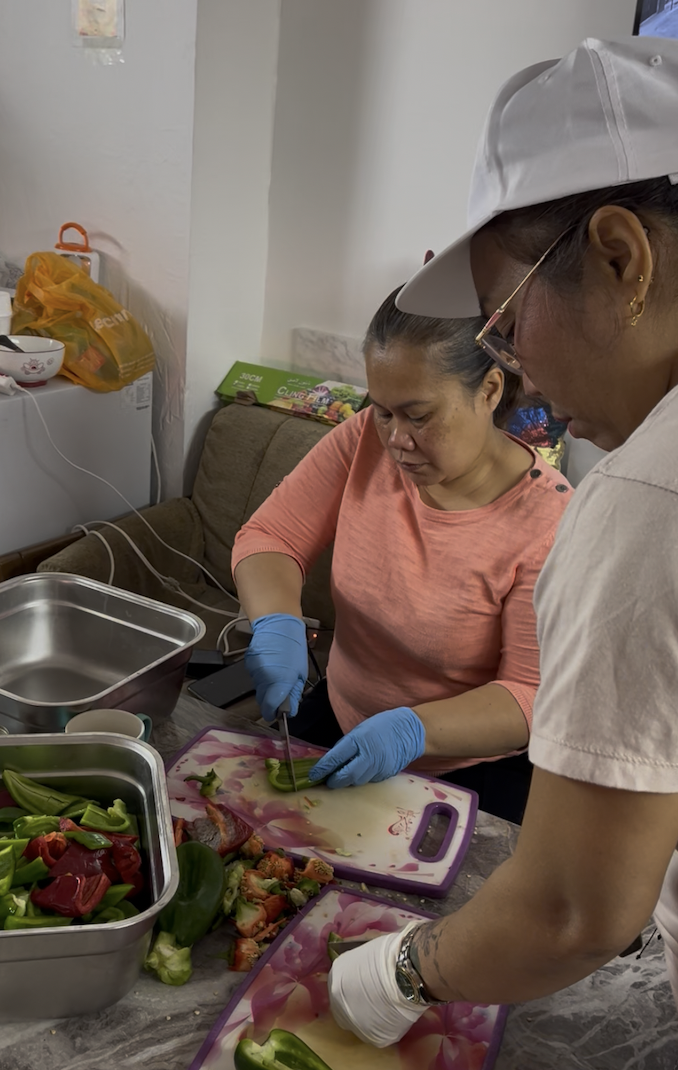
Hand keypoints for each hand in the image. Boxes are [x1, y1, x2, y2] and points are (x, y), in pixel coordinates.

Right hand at [244, 614, 307, 720]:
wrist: (276, 623)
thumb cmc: (292, 646)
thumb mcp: (300, 672)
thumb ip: (294, 692)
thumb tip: (290, 710)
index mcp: (279, 681)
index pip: (270, 708)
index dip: (274, 713)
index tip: (279, 714)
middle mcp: (263, 678)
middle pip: (262, 700)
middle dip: (271, 701)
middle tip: (282, 694)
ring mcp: (253, 671)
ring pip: (258, 689)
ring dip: (267, 688)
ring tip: (278, 674)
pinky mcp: (248, 664)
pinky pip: (255, 678)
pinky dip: (262, 677)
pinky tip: (270, 666)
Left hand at [309, 707, 424, 787]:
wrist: (410, 731)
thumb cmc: (382, 726)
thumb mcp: (361, 730)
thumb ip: (348, 745)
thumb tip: (334, 759)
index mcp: (358, 741)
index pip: (336, 758)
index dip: (323, 768)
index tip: (313, 775)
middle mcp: (368, 756)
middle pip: (346, 775)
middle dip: (334, 780)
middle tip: (326, 780)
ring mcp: (378, 768)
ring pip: (357, 781)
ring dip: (347, 780)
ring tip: (341, 777)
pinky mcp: (385, 775)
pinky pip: (369, 780)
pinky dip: (361, 778)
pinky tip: (360, 773)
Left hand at [329, 922, 427, 1046]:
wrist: (407, 973)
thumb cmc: (389, 954)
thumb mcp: (364, 952)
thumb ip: (356, 966)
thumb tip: (360, 970)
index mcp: (336, 979)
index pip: (339, 987)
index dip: (352, 986)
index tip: (365, 984)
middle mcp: (338, 1005)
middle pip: (345, 1008)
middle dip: (357, 1004)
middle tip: (376, 997)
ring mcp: (356, 1025)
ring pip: (361, 1023)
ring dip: (370, 1017)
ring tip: (389, 1006)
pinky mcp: (375, 1038)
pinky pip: (379, 1032)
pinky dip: (386, 1025)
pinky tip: (396, 1014)